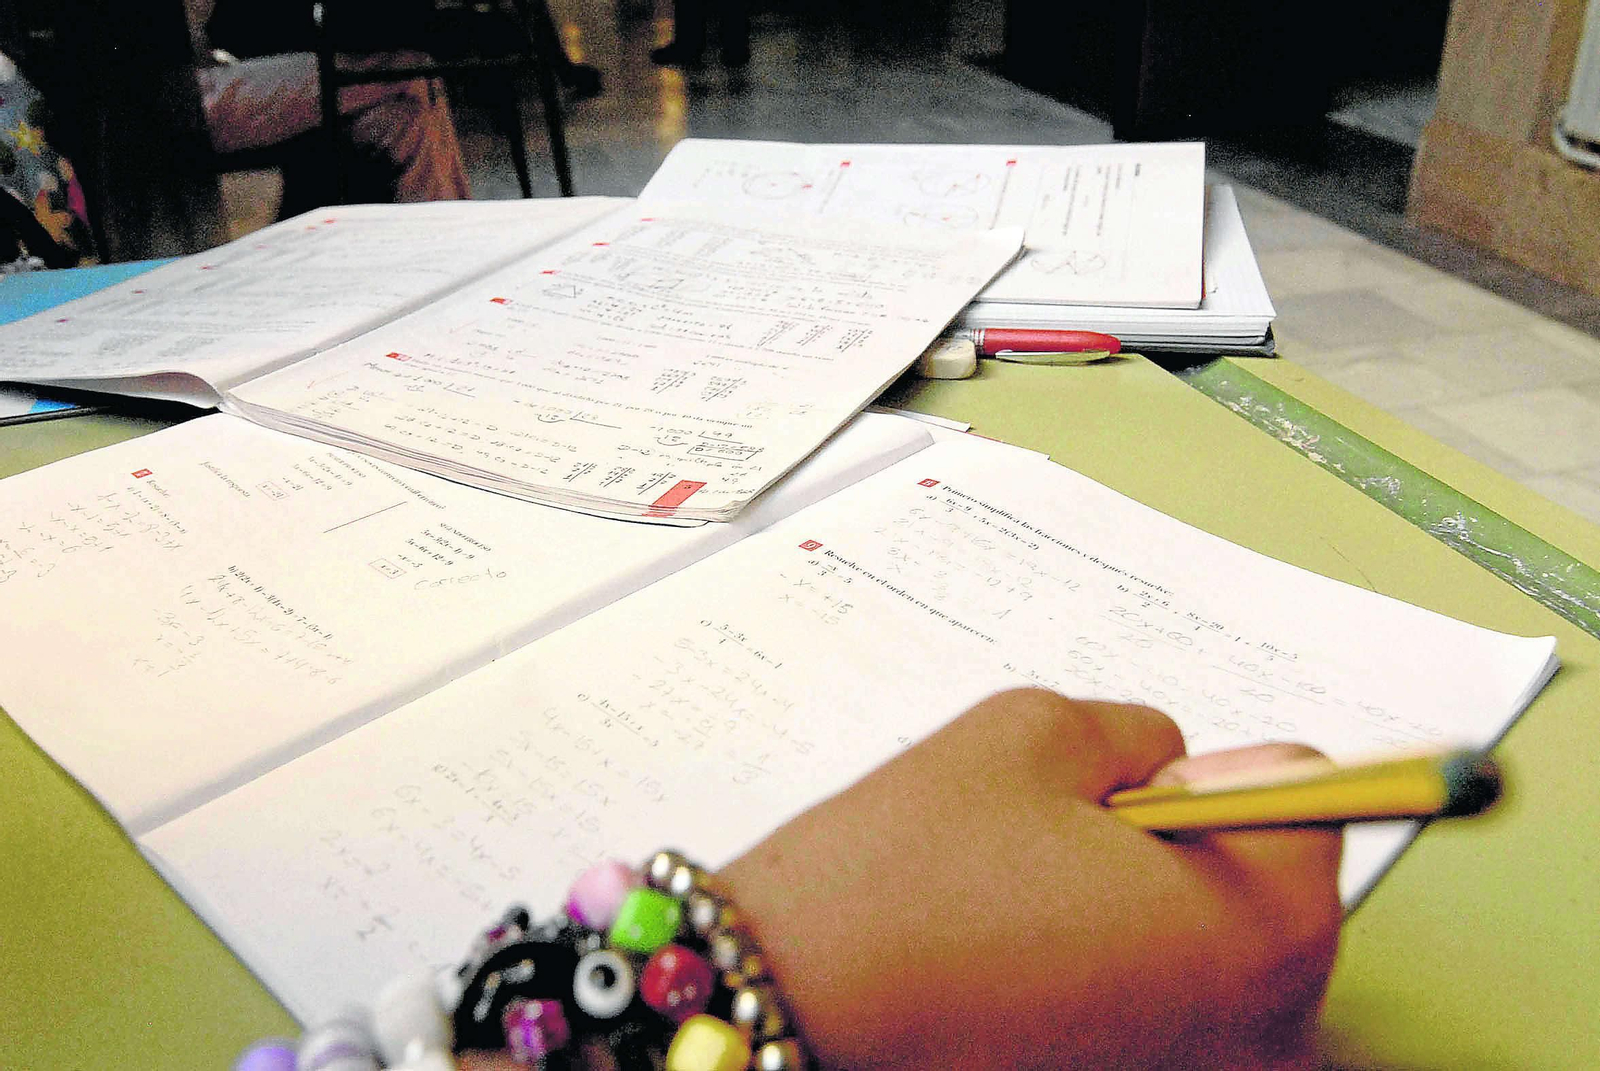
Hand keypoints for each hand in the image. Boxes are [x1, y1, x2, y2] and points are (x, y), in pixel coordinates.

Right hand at [714, 688, 1342, 1069]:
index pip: (1302, 800)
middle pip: (1264, 889)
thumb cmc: (908, 878)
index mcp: (1264, 928)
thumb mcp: (1031, 732)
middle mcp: (1263, 1032)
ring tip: (1025, 910)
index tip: (1129, 792)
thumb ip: (1140, 731)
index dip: (1206, 774)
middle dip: (1182, 847)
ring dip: (1142, 916)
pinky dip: (1105, 981)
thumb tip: (1172, 765)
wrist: (791, 1006)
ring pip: (1204, 955)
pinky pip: (1152, 1014)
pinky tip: (1015, 969)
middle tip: (1060, 845)